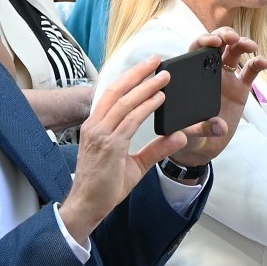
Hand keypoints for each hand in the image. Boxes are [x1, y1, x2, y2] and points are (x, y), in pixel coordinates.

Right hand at [58, 58, 188, 240]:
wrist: (88, 205)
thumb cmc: (104, 186)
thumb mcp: (135, 164)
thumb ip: (156, 149)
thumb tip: (178, 136)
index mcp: (96, 126)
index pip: (113, 94)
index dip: (130, 78)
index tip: (146, 68)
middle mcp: (95, 126)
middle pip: (117, 90)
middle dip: (138, 73)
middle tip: (156, 60)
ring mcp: (100, 134)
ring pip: (125, 102)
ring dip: (146, 86)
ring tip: (164, 76)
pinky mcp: (109, 145)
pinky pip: (130, 120)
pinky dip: (146, 107)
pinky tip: (159, 99)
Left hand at [167, 31, 266, 166]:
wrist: (202, 146)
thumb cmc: (187, 135)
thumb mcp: (187, 134)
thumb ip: (202, 129)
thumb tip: (221, 127)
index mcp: (191, 75)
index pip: (195, 50)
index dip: (203, 41)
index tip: (212, 43)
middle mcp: (208, 72)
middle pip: (217, 45)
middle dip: (224, 35)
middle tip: (232, 38)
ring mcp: (226, 79)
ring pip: (234, 53)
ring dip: (243, 44)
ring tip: (251, 46)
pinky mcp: (240, 89)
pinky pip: (250, 72)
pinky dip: (257, 64)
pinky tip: (264, 62)